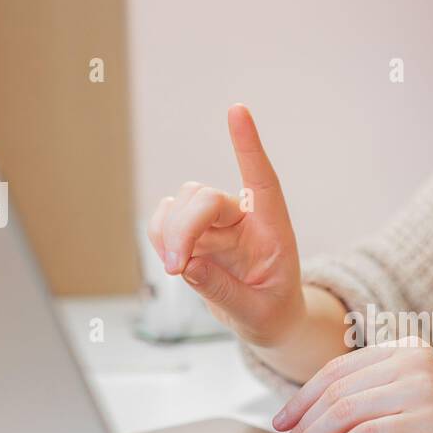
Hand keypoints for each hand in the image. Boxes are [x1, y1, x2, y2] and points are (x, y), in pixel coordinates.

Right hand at [147, 104, 304, 347]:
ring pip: (181, 202)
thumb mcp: (258, 314)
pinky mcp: (193, 233)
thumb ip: (225, 292)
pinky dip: (159, 237)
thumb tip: (188, 266)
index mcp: (273, 229)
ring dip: (169, 232)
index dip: (248, 146)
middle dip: (184, 228)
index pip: (262, 179)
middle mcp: (244, 217)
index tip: (237, 111)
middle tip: (177, 268)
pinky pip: (164, 220)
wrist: (269, 321)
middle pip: (205, 197)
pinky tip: (174, 262)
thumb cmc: (273, 312)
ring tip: (177, 270)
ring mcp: (216, 223)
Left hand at [271, 339, 432, 432]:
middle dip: (301, 423)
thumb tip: (337, 415)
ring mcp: (422, 389)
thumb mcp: (432, 394)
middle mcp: (414, 362)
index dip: (304, 396)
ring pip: (345, 413)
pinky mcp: (428, 422)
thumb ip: (391, 393)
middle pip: (337, 391)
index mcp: (411, 350)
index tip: (285, 420)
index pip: (340, 369)